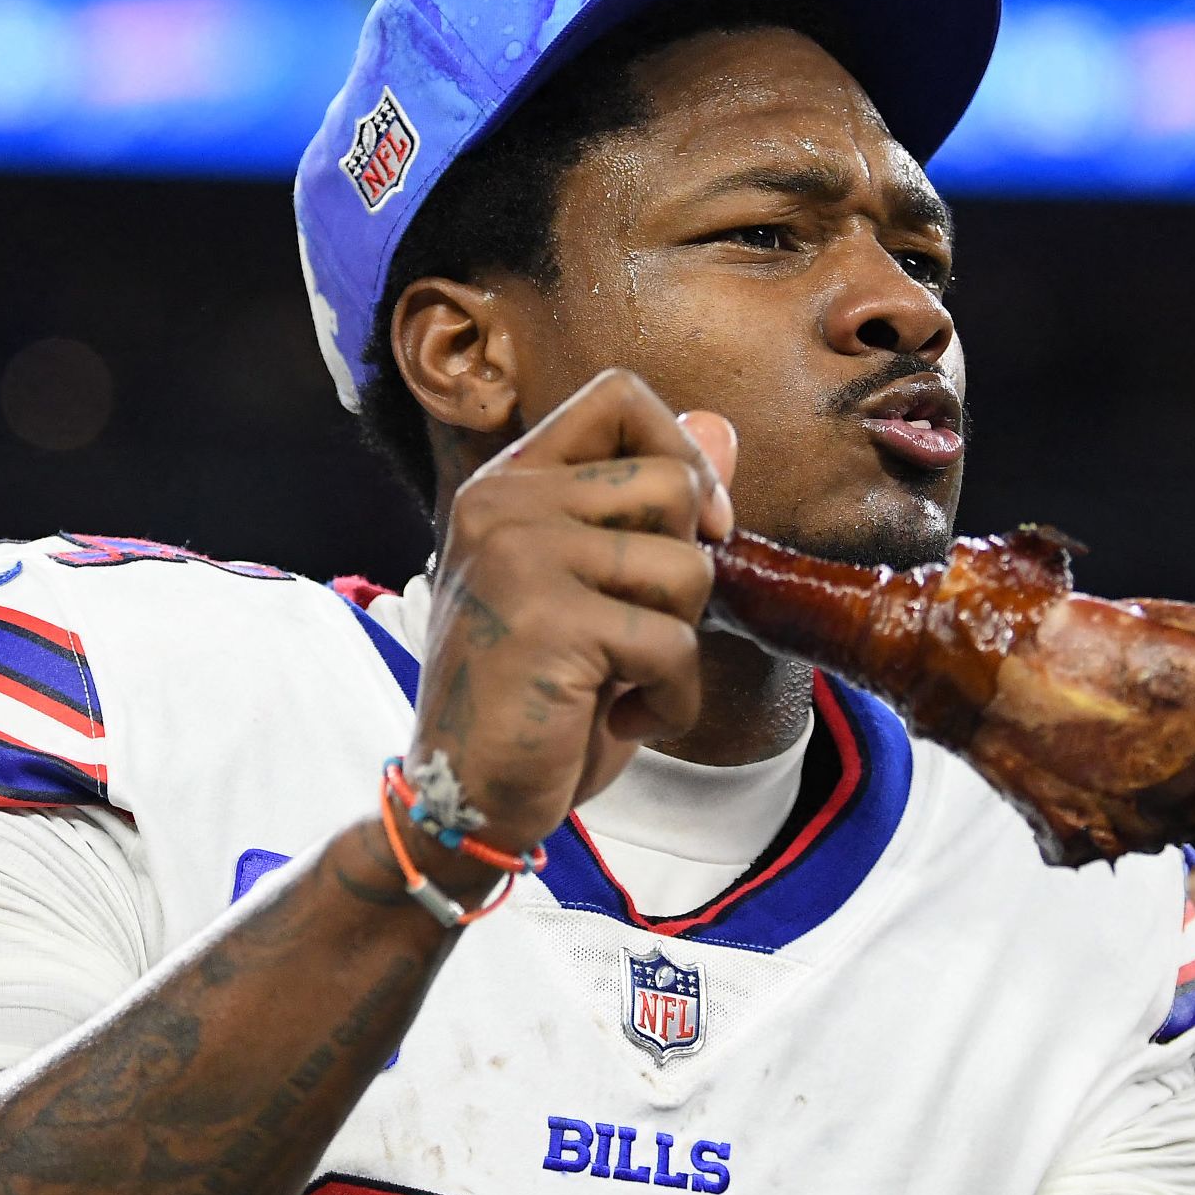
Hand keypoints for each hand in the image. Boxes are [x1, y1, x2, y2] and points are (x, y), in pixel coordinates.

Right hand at [408, 368, 735, 867]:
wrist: (470, 798)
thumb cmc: (541, 695)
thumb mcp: (603, 591)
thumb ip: (654, 509)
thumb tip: (724, 425)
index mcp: (512, 484)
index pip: (620, 396)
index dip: (682, 449)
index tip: (697, 525)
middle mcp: (504, 504)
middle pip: (675, 483)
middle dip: (688, 572)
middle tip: (637, 632)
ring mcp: (519, 557)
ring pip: (687, 567)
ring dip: (679, 643)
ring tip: (623, 680)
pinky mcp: (546, 621)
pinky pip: (673, 644)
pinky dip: (673, 701)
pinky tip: (621, 720)